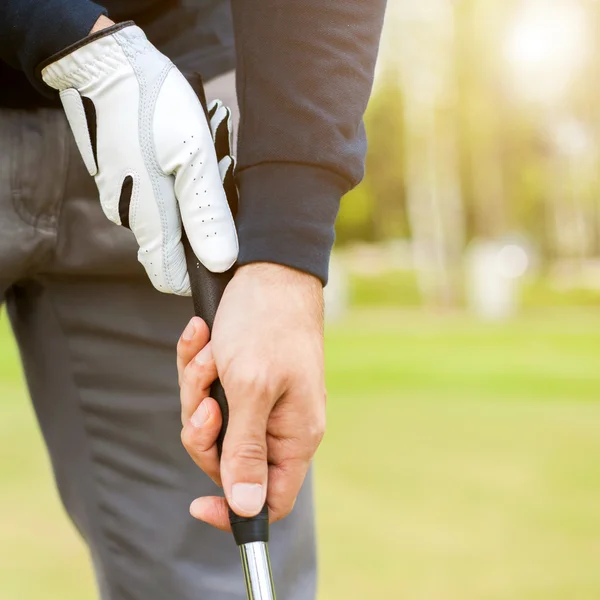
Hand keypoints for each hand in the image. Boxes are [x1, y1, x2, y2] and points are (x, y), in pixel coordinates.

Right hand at [40, 22, 237, 294]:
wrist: (103, 62)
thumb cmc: (153, 105)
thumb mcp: (193, 158)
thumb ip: (206, 214)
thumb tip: (220, 262)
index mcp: (150, 219)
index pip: (170, 278)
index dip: (199, 275)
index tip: (223, 250)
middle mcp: (131, 215)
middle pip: (175, 245)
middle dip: (204, 223)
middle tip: (221, 181)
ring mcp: (122, 196)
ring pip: (168, 215)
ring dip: (193, 195)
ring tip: (207, 155)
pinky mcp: (121, 176)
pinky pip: (156, 192)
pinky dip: (178, 178)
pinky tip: (187, 148)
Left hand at [177, 263, 325, 528]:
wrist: (267, 270)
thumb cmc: (266, 325)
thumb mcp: (251, 389)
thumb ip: (246, 450)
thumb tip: (248, 507)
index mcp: (294, 434)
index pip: (270, 499)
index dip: (234, 509)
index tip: (196, 505)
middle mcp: (278, 423)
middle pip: (226, 459)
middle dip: (203, 426)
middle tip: (207, 394)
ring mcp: (259, 399)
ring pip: (210, 422)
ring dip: (198, 386)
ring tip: (208, 350)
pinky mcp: (240, 377)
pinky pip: (206, 389)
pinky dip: (197, 365)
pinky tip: (202, 335)